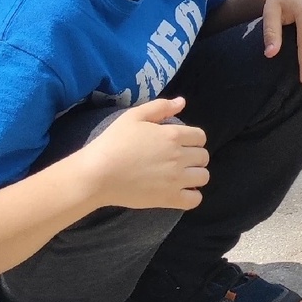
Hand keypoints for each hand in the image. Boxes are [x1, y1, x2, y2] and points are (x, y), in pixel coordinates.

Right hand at [82, 98, 209, 209]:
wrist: (97, 174)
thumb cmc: (113, 142)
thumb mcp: (134, 116)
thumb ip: (160, 107)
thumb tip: (182, 102)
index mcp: (173, 135)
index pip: (200, 137)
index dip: (193, 139)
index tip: (182, 144)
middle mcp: (179, 157)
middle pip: (203, 157)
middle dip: (194, 156)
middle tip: (179, 159)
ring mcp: (176, 179)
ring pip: (204, 177)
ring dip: (195, 175)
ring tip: (181, 176)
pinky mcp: (168, 198)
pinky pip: (195, 199)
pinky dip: (192, 196)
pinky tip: (181, 191)